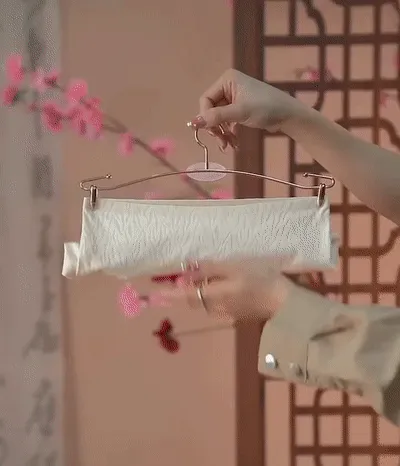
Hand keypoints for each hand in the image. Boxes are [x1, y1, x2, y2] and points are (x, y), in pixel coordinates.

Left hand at [151, 259, 292, 321]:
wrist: (285, 303)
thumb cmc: (261, 280)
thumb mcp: (235, 268)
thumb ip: (210, 270)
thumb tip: (188, 272)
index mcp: (215, 297)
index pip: (185, 296)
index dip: (169, 295)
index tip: (152, 295)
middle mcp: (216, 309)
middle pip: (194, 300)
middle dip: (185, 290)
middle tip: (181, 275)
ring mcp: (226, 314)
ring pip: (205, 302)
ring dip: (199, 292)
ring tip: (202, 276)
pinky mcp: (236, 315)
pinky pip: (216, 304)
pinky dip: (212, 295)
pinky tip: (222, 284)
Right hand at [190, 69, 304, 148]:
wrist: (289, 115)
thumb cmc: (265, 108)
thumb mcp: (239, 112)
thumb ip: (216, 117)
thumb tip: (193, 123)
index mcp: (227, 80)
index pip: (206, 100)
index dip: (205, 117)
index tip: (211, 133)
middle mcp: (228, 86)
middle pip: (211, 110)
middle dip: (215, 128)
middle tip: (222, 143)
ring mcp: (234, 97)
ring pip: (219, 118)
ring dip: (222, 134)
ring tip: (229, 146)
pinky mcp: (240, 108)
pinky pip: (227, 121)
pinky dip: (229, 133)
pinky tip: (234, 143)